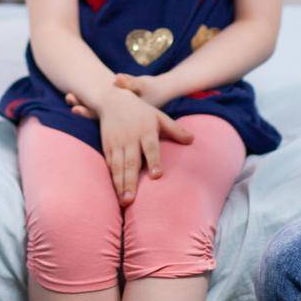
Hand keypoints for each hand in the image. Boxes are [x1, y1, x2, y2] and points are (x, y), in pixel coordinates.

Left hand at [64, 73, 175, 115]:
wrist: (161, 92)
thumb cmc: (152, 89)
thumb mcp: (142, 85)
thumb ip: (129, 82)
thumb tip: (116, 78)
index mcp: (121, 115)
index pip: (100, 114)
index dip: (86, 111)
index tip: (73, 108)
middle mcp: (116, 116)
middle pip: (95, 112)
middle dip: (80, 105)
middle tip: (69, 97)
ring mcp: (116, 112)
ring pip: (96, 108)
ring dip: (81, 102)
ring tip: (68, 96)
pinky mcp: (116, 106)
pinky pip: (100, 102)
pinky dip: (89, 97)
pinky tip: (76, 93)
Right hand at [94, 87, 194, 204]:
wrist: (113, 99)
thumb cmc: (141, 111)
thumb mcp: (159, 116)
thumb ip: (175, 130)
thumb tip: (192, 140)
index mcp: (146, 130)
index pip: (151, 147)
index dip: (154, 161)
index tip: (157, 175)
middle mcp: (130, 138)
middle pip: (130, 162)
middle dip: (130, 182)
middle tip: (131, 200)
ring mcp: (117, 143)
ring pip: (118, 166)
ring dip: (120, 184)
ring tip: (124, 201)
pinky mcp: (107, 146)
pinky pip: (109, 164)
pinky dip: (112, 178)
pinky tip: (116, 192)